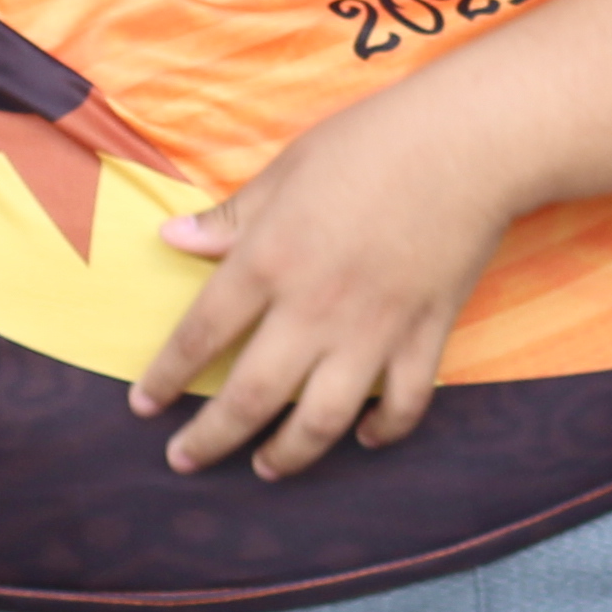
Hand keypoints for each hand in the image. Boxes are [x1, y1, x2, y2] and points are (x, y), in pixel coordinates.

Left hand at [129, 83, 526, 481]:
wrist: (468, 142)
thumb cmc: (371, 142)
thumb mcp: (287, 168)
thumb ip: (231, 216)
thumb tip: (171, 238)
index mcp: (270, 260)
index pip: (202, 334)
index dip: (166, 376)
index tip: (143, 405)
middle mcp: (314, 308)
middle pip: (251, 397)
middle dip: (210, 439)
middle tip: (185, 460)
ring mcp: (373, 330)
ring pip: (322, 420)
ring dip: (288, 454)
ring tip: (266, 469)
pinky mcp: (425, 335)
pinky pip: (402, 404)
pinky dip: (383, 430)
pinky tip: (363, 437)